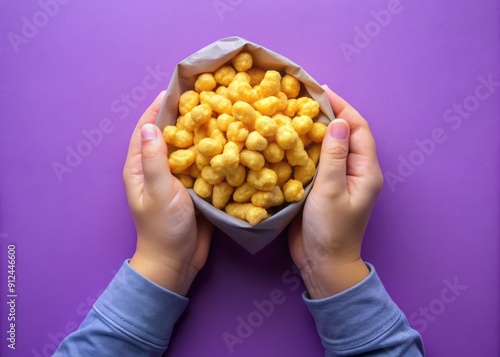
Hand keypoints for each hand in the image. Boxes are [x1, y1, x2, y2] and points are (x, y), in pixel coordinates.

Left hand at [123, 91, 212, 295]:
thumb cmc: (163, 228)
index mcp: (140, 167)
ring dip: (202, 134)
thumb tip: (151, 125)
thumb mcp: (157, 191)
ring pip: (189, 149)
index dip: (158, 109)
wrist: (178, 262)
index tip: (174, 89)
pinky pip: (203, 165)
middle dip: (185, 117)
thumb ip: (155, 159)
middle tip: (204, 98)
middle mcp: (157, 169)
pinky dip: (213, 153)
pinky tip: (229, 142)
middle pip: (170, 136)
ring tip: (219, 114)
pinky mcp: (194, 188)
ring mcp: (177, 179)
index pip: (146, 130)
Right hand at [288, 86, 383, 298]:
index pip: (357, 128)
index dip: (341, 107)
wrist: (322, 264)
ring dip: (314, 130)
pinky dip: (305, 147)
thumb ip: (334, 156)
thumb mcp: (331, 191)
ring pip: (329, 146)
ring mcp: (339, 179)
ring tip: (293, 113)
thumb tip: (337, 122)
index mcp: (365, 170)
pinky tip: (288, 140)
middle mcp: (355, 171)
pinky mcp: (323, 187)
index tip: (321, 90)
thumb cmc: (331, 231)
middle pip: (344, 133)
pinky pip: (317, 160)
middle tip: (303, 98)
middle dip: (327, 114)